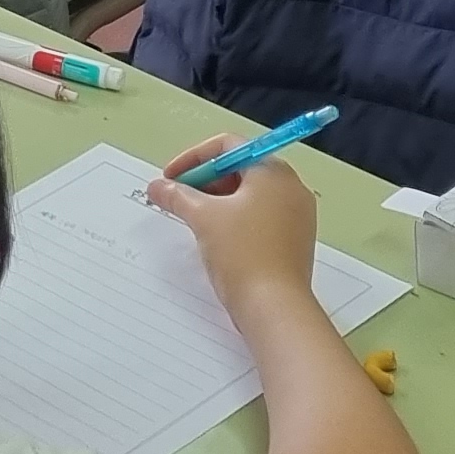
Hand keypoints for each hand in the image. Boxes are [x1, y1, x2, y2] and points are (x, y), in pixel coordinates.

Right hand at [145, 135, 321, 312]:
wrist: (274, 307)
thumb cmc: (243, 254)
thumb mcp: (203, 217)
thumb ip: (177, 195)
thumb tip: (158, 186)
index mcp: (273, 172)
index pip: (229, 146)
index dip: (194, 158)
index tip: (172, 177)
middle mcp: (291, 188)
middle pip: (241, 169)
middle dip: (205, 181)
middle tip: (179, 198)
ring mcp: (297, 216)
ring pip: (250, 195)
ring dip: (218, 201)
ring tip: (194, 219)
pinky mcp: (294, 240)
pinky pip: (261, 217)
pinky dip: (236, 220)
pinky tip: (217, 238)